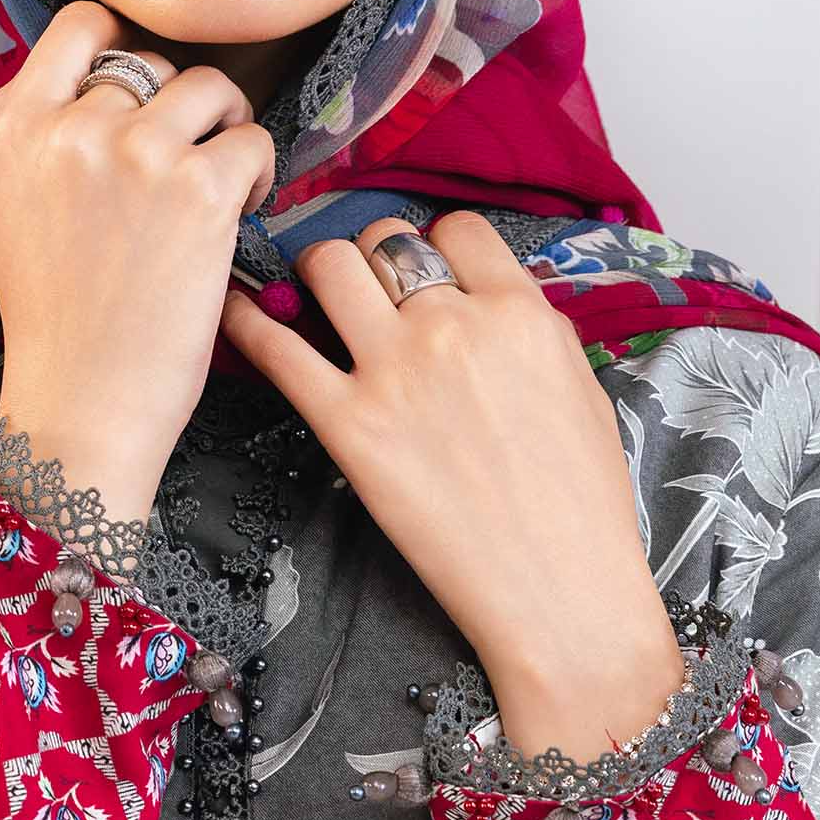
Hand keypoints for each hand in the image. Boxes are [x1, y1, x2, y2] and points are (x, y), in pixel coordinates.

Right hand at [0, 1, 275, 526]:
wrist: (81, 401)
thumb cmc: (55, 317)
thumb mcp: (11, 205)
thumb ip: (43, 136)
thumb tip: (97, 81)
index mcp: (16, 125)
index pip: (81, 25)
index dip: (123, 46)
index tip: (144, 91)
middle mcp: (72, 124)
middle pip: (154, 63)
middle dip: (179, 110)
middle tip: (182, 169)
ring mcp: (136, 150)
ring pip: (212, 88)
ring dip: (227, 128)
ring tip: (221, 183)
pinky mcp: (198, 188)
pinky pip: (253, 139)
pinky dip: (260, 170)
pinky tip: (244, 209)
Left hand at [218, 212, 683, 763]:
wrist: (559, 591)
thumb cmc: (581, 506)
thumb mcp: (579, 390)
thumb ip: (529, 332)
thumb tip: (488, 302)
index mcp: (520, 313)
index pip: (457, 229)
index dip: (435, 242)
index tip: (425, 264)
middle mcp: (452, 325)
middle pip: (384, 241)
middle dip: (372, 257)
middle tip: (367, 288)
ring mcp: (394, 371)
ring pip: (328, 267)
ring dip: (316, 273)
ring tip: (311, 294)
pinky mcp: (346, 424)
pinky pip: (276, 348)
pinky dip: (248, 321)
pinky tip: (238, 310)